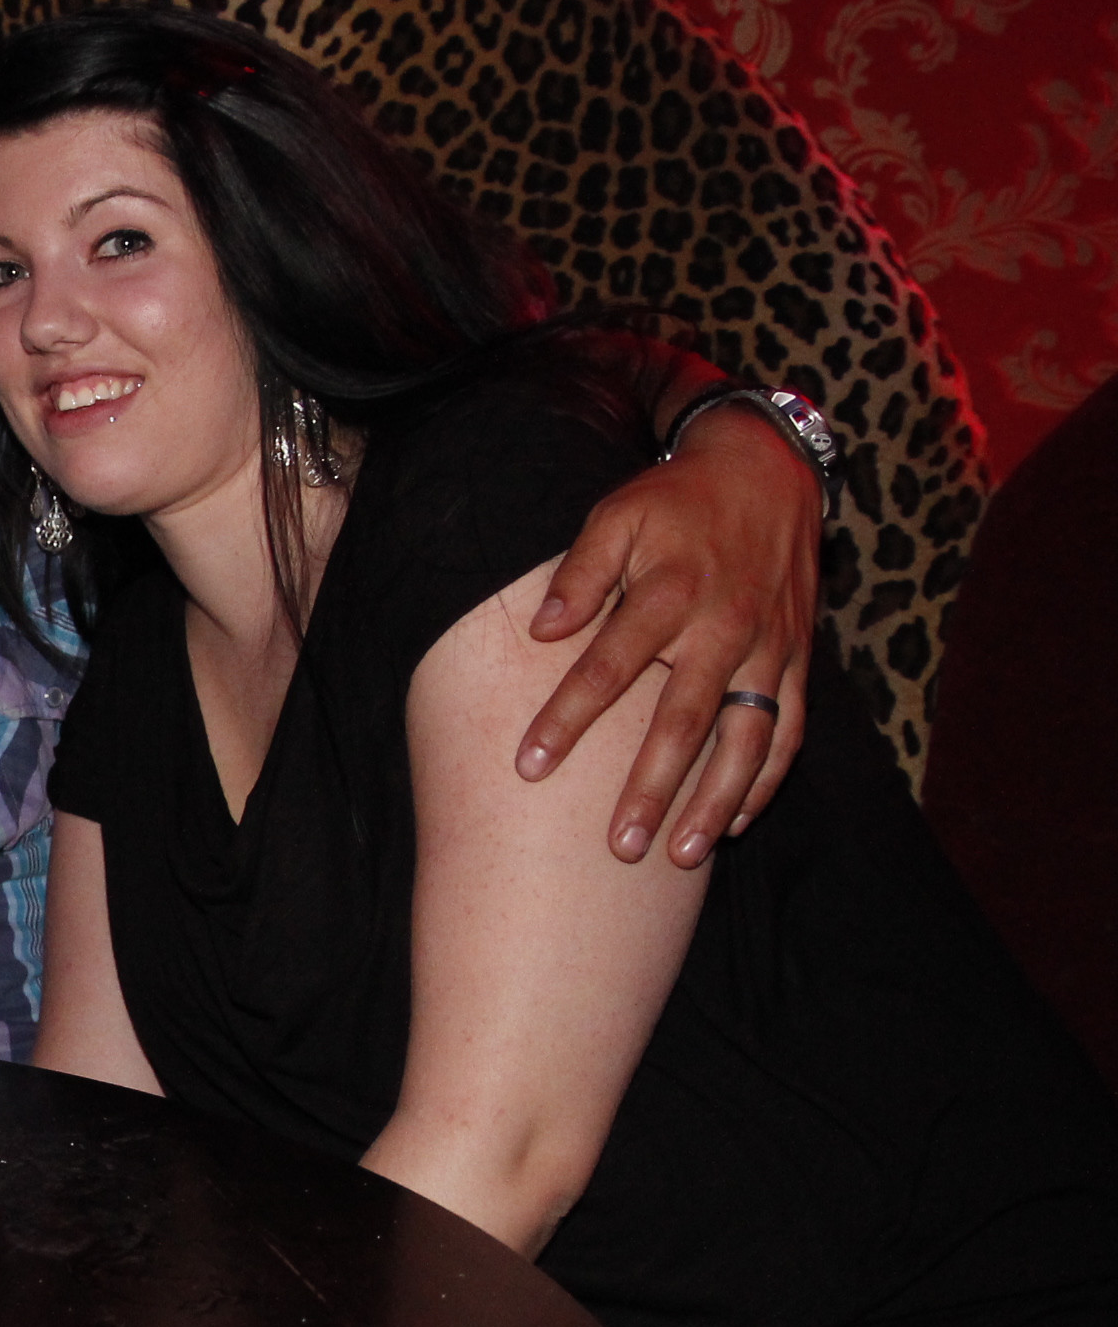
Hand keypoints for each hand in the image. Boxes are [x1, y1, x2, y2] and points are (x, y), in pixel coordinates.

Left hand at [518, 416, 815, 866]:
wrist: (766, 471)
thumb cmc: (674, 500)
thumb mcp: (617, 515)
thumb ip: (580, 572)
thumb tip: (542, 630)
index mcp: (673, 592)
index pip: (610, 667)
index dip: (567, 718)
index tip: (528, 766)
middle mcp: (726, 628)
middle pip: (685, 721)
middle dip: (651, 788)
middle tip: (618, 847)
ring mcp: (769, 649)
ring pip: (746, 740)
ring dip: (715, 801)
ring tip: (680, 854)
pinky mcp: (798, 659)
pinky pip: (788, 730)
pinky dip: (766, 779)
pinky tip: (737, 821)